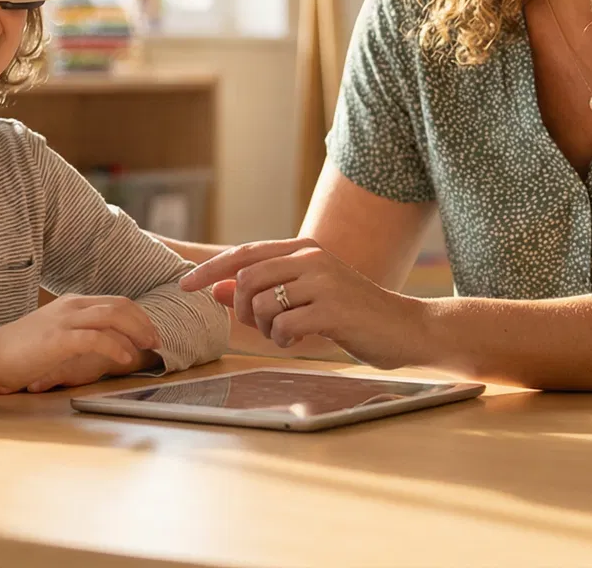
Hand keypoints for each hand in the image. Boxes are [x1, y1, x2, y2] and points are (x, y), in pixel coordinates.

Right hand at [0, 294, 160, 392]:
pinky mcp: (59, 339)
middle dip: (144, 322)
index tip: (151, 334)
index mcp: (71, 303)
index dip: (139, 317)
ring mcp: (65, 321)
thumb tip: (105, 343)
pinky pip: (97, 338)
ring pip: (113, 316)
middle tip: (157, 341)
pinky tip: (126, 359)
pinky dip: (117, 347)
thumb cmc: (20, 349)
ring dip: (137, 332)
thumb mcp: (53, 332)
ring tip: (149, 348)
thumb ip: (77, 332)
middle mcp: (71, 306)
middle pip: (120, 305)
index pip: (115, 302)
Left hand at [179, 239, 426, 367]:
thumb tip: (217, 289)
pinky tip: (302, 341)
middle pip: (246, 279)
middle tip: (260, 327)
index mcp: (303, 250)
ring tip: (288, 334)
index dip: (210, 269)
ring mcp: (323, 281)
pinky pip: (283, 326)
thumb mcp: (306, 298)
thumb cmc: (353, 315)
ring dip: (265, 329)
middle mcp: (311, 258)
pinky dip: (283, 340)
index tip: (184, 285)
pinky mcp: (333, 309)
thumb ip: (264, 291)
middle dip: (241, 310)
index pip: (244, 253)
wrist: (407, 328)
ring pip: (261, 304)